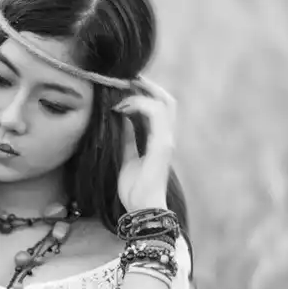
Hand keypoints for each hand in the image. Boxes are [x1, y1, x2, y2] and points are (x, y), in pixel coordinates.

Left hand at [113, 78, 176, 212]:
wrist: (141, 209)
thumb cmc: (134, 188)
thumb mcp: (125, 156)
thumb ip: (126, 137)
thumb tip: (120, 116)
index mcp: (159, 139)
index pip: (160, 106)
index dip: (145, 92)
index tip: (123, 87)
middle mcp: (167, 136)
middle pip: (167, 99)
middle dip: (148, 85)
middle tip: (126, 80)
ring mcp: (167, 140)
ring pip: (164, 102)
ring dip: (142, 93)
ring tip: (122, 92)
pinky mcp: (163, 145)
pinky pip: (155, 115)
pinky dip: (139, 105)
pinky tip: (121, 108)